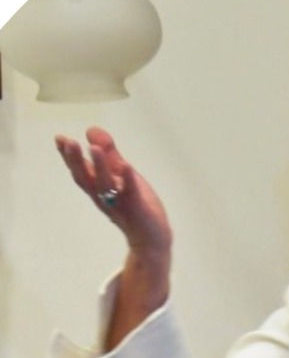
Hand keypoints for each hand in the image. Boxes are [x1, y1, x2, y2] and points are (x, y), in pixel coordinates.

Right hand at [55, 126, 171, 254]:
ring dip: (99, 167)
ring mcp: (119, 203)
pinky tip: (127, 166)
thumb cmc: (133, 203)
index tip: (60, 138)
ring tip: (94, 148)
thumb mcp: (121, 174)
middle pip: (86, 178)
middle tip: (69, 142)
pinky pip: (131, 194)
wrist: (151, 237)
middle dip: (76, 161)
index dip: (69, 156)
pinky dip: (128, 180)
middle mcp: (104, 196)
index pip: (80, 170)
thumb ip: (109, 154)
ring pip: (105, 185)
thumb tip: (91, 129)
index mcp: (98, 188)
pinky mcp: (137, 208)